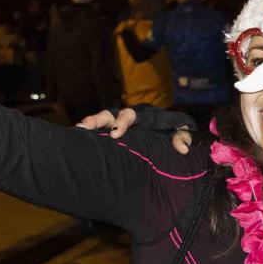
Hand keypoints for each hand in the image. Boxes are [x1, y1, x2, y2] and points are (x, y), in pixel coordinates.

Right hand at [76, 107, 194, 153]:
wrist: (172, 138)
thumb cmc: (176, 133)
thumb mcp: (182, 133)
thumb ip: (183, 137)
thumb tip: (183, 149)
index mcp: (145, 116)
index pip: (131, 116)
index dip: (122, 122)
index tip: (115, 133)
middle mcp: (130, 117)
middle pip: (112, 114)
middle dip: (99, 120)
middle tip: (87, 127)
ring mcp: (120, 123)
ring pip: (103, 120)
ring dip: (91, 123)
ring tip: (79, 129)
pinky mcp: (115, 132)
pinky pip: (101, 131)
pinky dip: (91, 133)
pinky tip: (79, 138)